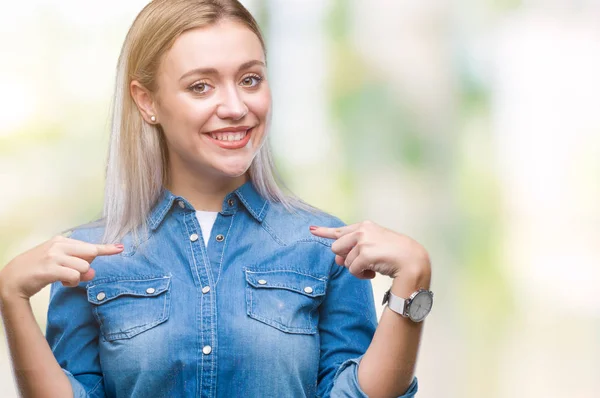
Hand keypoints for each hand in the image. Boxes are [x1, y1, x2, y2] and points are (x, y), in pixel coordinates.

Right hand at [0, 235, 122, 301]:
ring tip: (64, 280)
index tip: (121, 248)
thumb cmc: (37, 270)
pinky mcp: (50, 268)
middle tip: (75, 274)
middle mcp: (58, 245)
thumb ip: (77, 264)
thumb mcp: (57, 262)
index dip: (106, 248)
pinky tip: (62, 283)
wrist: (11, 279)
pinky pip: (74, 277)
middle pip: (90, 254)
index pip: (89, 245)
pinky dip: (72, 283)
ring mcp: (54, 256)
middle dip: (87, 267)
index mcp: (61, 240)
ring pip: (84, 268)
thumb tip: (93, 273)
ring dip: (78, 278)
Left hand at [309, 221, 430, 281]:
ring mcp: (363, 241)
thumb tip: (338, 260)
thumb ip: (355, 249)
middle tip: (362, 264)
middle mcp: (362, 230)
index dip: (324, 231)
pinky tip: (374, 273)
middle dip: (345, 259)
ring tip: (373, 268)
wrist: (413, 260)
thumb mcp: (375, 246)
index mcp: (365, 226)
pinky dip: (362, 275)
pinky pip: (353, 270)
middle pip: (336, 248)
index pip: (339, 230)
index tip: (312, 230)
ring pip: (345, 261)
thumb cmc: (396, 254)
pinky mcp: (365, 253)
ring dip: (357, 269)